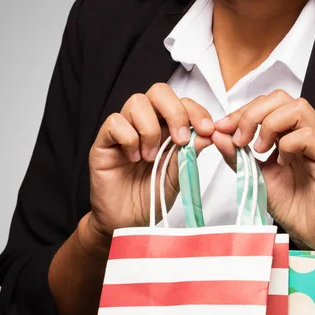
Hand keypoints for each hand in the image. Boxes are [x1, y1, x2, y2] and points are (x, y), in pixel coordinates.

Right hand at [85, 83, 214, 245]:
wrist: (128, 222)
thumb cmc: (152, 197)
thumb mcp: (179, 173)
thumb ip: (191, 151)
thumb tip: (211, 132)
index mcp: (166, 128)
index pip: (181, 102)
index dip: (196, 111)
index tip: (207, 131)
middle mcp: (145, 123)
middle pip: (158, 92)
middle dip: (175, 112)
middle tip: (180, 140)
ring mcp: (123, 130)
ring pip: (136, 102)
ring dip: (150, 129)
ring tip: (150, 157)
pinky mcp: (104, 141)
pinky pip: (115, 122)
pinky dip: (129, 139)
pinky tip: (132, 159)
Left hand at [213, 90, 314, 250]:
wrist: (310, 233)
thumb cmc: (290, 205)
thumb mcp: (254, 177)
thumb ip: (236, 155)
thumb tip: (217, 133)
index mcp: (288, 134)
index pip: (267, 103)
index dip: (242, 111)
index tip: (222, 128)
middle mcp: (305, 133)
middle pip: (282, 98)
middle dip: (253, 113)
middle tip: (240, 139)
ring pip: (298, 108)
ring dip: (270, 125)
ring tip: (260, 149)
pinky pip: (309, 135)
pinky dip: (288, 145)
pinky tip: (281, 162)